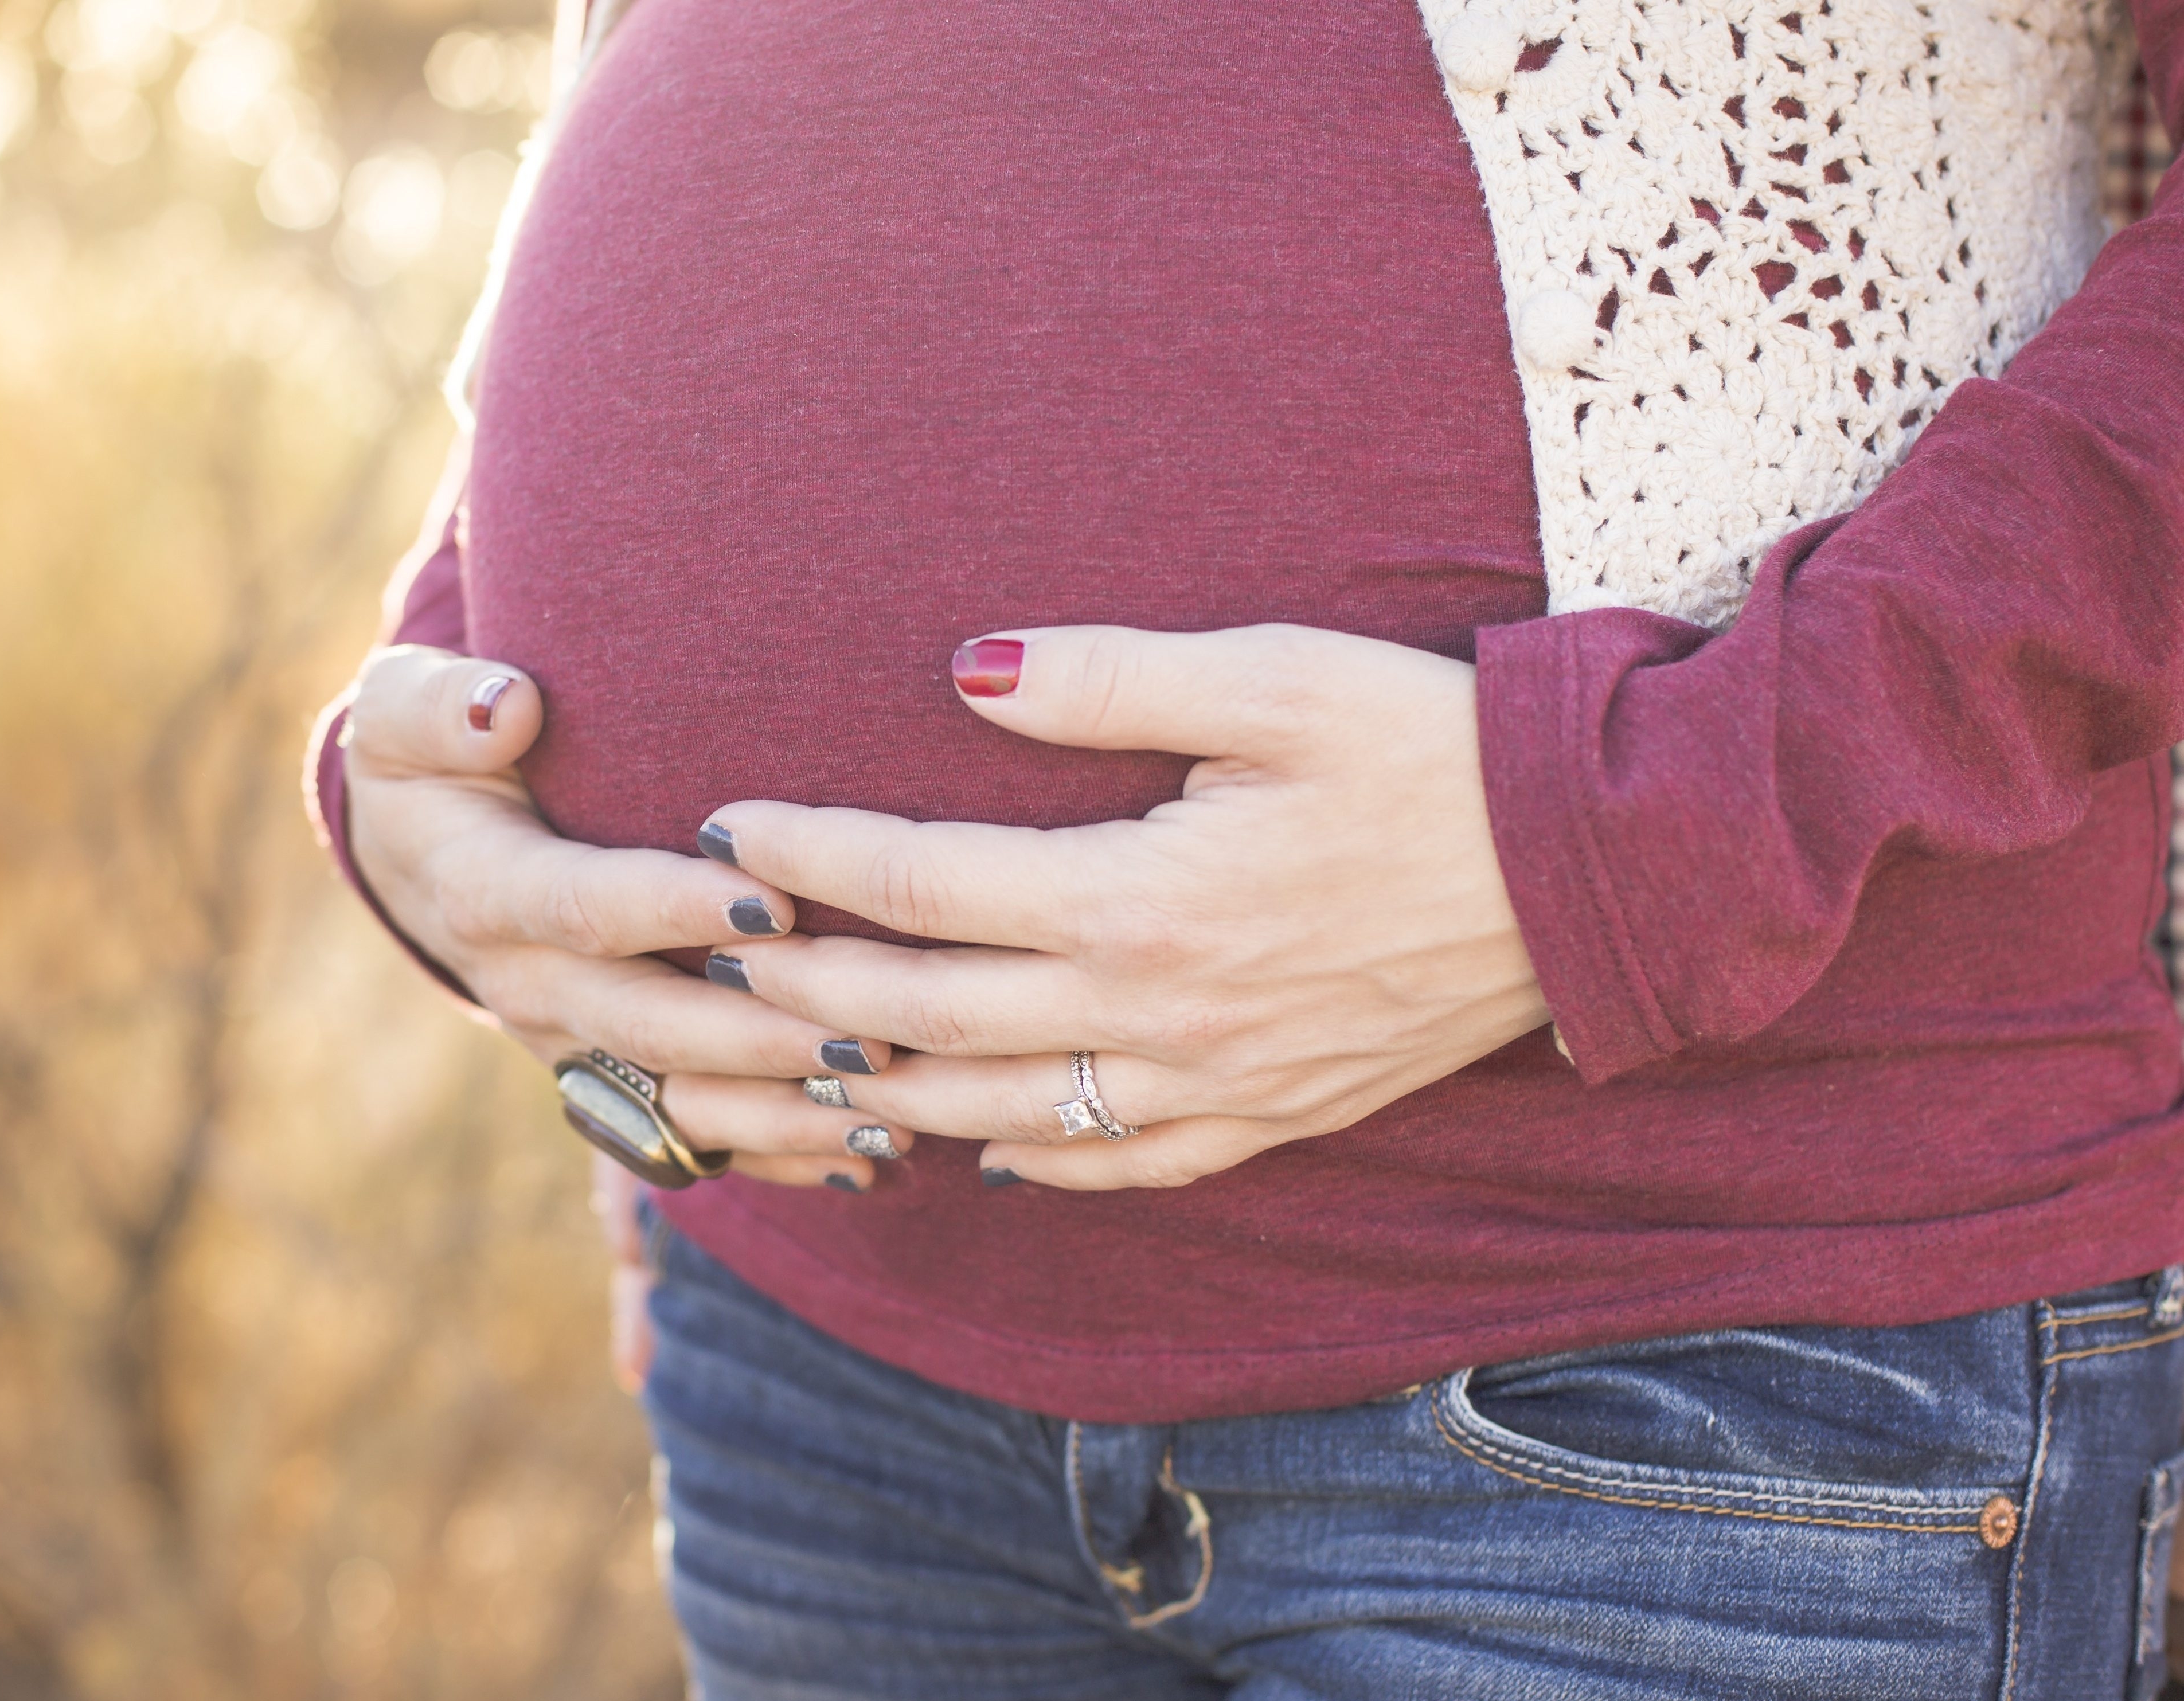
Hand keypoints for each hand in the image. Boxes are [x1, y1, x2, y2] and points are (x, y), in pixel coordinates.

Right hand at [342, 644, 912, 1189]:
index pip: (583, 906)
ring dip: (783, 1112)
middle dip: (757, 1035)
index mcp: (485, 892)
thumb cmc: (433, 757)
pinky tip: (869, 1157)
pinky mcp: (607, 1082)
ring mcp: (570, 1045)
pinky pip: (689, 1136)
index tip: (771, 901)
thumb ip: (439, 706)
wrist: (416, 855)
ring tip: (890, 1111)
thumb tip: (503, 703)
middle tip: (869, 1031)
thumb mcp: (406, 711)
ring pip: (676, 1100)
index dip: (671, 908)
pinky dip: (777, 1153)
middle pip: (646, 1022)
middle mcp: (528, 985)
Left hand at [704, 624, 1552, 1189]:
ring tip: (794, 1062)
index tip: (725, 825)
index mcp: (1141, 899)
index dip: (807, 858)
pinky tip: (978, 1152)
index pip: (920, 887)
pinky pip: (1123, 1169)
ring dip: (884, 1092)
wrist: (1598, 871)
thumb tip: (967, 669)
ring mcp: (1214, 1083)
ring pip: (1000, 1116)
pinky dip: (1033, 1165)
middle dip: (800, 987)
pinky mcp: (1273, 1115)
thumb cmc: (1434, 751)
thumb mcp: (1274, 679)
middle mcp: (1157, 1013)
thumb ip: (1107, 681)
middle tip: (707, 957)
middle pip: (926, 1019)